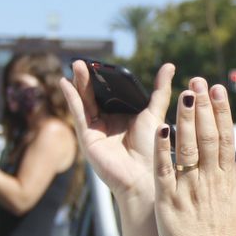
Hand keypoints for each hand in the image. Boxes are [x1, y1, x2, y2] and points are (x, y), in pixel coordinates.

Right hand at [60, 61, 176, 207]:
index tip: (101, 63)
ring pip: (85, 102)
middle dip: (88, 78)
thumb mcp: (155, 112)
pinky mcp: (87, 138)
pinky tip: (66, 84)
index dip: (104, 79)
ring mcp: (96, 130)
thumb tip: (169, 65)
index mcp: (123, 117)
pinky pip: (78, 114)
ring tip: (75, 65)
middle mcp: (108, 123)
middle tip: (83, 60)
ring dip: (78, 84)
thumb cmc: (153, 147)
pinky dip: (71, 98)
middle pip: (95, 96)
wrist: (145, 175)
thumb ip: (160, 90)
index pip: (110, 94)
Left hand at [151, 76, 235, 235]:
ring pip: (188, 146)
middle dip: (203, 106)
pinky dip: (163, 149)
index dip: (222, 112)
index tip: (218, 90)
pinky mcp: (169, 201)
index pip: (227, 138)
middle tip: (198, 81)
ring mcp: (189, 189)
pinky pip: (165, 170)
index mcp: (228, 180)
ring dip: (186, 118)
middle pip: (209, 136)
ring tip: (184, 93)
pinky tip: (161, 127)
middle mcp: (210, 180)